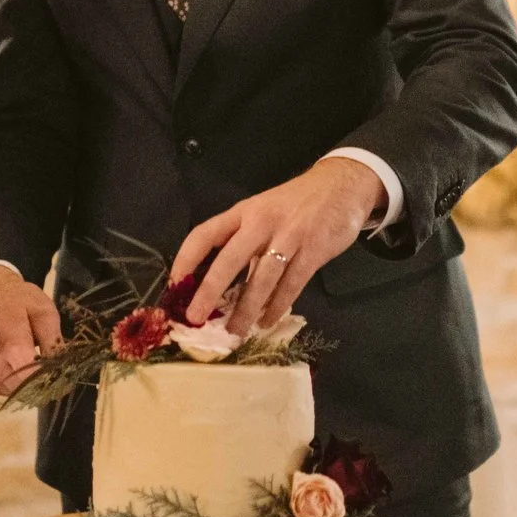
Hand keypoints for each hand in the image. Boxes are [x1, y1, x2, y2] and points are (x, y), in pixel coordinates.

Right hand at [0, 265, 62, 395]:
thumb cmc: (16, 301)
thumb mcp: (44, 312)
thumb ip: (54, 344)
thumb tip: (65, 372)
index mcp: (10, 346)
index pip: (37, 379)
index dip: (56, 379)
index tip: (67, 372)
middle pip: (31, 391)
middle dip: (47, 382)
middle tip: (55, 364)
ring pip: (22, 394)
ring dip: (33, 383)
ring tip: (34, 358)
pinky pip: (11, 392)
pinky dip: (21, 383)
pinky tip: (20, 363)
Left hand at [171, 157, 385, 336]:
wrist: (342, 185)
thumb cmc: (295, 204)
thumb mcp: (264, 213)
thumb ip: (245, 244)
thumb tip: (222, 286)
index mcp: (243, 212)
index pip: (205, 233)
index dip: (186, 259)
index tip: (174, 285)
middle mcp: (261, 222)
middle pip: (228, 259)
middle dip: (209, 291)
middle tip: (195, 318)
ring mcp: (289, 235)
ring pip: (261, 278)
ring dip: (246, 309)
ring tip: (236, 331)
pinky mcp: (313, 250)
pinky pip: (291, 284)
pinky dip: (278, 306)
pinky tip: (268, 320)